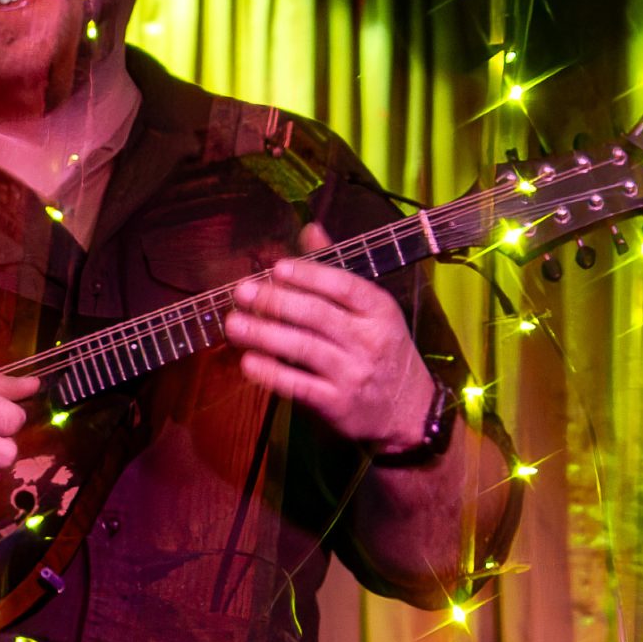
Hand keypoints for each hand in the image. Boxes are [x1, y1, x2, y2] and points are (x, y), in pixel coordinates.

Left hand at [225, 221, 433, 454]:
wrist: (409, 412)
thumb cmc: (384, 352)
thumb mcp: (374, 310)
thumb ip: (338, 271)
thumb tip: (310, 229)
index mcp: (379, 310)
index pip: (343, 286)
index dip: (308, 275)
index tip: (276, 268)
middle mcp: (369, 340)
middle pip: (317, 315)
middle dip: (276, 301)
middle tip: (242, 292)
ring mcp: (353, 374)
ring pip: (303, 348)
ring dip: (264, 335)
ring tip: (233, 324)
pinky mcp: (338, 405)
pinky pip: (299, 386)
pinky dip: (272, 373)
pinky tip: (248, 362)